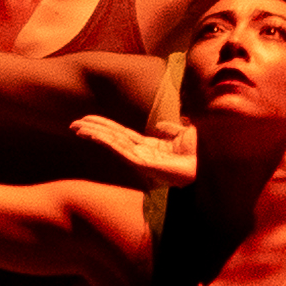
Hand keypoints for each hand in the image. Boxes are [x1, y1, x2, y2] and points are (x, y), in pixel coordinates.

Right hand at [71, 113, 196, 185]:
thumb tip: (160, 126)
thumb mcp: (186, 135)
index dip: (105, 126)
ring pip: (113, 144)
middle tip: (73, 124)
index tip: (88, 120)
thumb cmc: (203, 155)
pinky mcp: (144, 165)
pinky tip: (93, 135)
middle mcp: (142, 155)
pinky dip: (106, 142)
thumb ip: (172, 129)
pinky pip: (121, 151)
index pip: (121, 135)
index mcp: (150, 148)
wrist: (212, 165)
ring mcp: (142, 160)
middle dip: (94, 130)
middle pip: (112, 138)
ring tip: (77, 127)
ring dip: (95, 135)